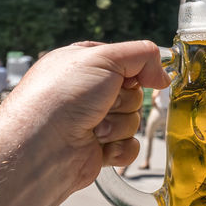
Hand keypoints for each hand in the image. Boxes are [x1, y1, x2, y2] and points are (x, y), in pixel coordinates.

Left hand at [0, 41, 170, 193]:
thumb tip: (163, 77)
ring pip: (133, 119)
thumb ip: (143, 56)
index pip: (125, 61)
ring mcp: (92, 121)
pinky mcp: (98, 149)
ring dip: (119, 124)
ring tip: (94, 128)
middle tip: (102, 104)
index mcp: (83, 64)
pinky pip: (129, 146)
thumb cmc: (61, 97)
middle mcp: (87, 92)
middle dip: (124, 100)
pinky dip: (120, 147)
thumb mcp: (104, 58)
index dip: (133, 70)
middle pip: (134, 91)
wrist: (41, 148)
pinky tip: (101, 147)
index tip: (128, 77)